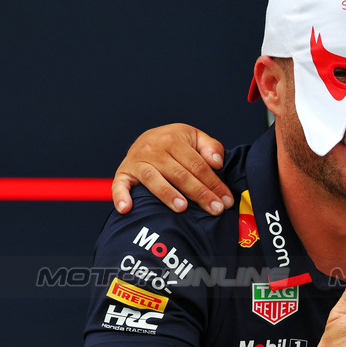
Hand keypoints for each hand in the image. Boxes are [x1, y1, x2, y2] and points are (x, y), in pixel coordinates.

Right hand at [113, 124, 232, 214]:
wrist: (145, 137)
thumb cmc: (174, 142)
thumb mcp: (195, 137)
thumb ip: (210, 147)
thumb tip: (217, 163)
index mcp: (173, 140)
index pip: (198, 165)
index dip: (214, 183)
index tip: (226, 200)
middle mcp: (154, 149)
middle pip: (180, 174)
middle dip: (200, 193)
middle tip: (214, 209)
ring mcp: (137, 161)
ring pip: (154, 179)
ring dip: (167, 194)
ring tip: (182, 208)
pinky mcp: (123, 172)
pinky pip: (119, 185)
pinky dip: (121, 197)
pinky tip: (127, 209)